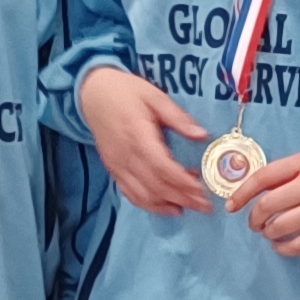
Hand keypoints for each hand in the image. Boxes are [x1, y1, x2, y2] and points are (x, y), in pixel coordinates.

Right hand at [81, 60, 210, 214]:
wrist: (92, 94)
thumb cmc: (126, 92)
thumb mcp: (155, 96)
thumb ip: (178, 117)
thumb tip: (202, 135)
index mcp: (137, 135)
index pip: (162, 167)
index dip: (183, 182)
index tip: (203, 191)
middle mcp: (125, 155)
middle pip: (155, 185)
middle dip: (183, 198)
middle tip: (206, 205)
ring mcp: (117, 166)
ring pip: (143, 194)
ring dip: (169, 204)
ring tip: (193, 207)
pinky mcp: (114, 170)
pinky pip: (131, 194)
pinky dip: (151, 205)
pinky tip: (170, 207)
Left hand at [237, 147, 299, 255]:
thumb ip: (283, 175)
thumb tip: (247, 195)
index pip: (264, 177)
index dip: (242, 193)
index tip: (232, 206)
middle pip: (268, 205)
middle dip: (254, 218)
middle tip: (254, 224)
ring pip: (280, 227)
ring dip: (267, 232)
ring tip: (269, 232)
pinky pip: (297, 245)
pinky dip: (282, 248)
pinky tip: (279, 245)